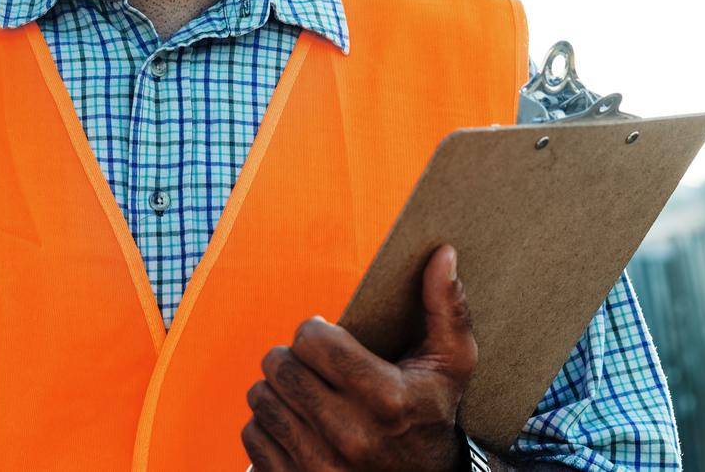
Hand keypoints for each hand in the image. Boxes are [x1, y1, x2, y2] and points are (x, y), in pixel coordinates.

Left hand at [242, 244, 475, 470]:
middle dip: (292, 357)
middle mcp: (351, 436)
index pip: (313, 339)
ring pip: (261, 398)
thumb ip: (447, 307)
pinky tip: (295, 423)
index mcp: (387, 400)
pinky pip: (252, 436)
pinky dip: (266, 425)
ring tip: (303, 391)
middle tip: (311, 362)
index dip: (316, 331)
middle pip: (280, 366)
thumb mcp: (452, 365)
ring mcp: (320, 467)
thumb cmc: (433, 416)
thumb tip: (442, 253)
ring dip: (277, 389)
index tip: (328, 338)